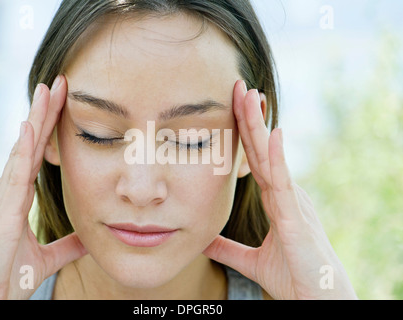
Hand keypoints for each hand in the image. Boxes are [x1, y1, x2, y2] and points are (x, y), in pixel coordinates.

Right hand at [0, 76, 86, 299]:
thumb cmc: (8, 278)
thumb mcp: (47, 257)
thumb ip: (69, 244)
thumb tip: (91, 238)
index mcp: (18, 196)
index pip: (38, 154)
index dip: (49, 129)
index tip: (63, 103)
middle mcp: (9, 190)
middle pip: (30, 143)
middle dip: (44, 112)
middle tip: (58, 83)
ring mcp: (3, 196)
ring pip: (23, 150)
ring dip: (35, 119)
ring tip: (46, 90)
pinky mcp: (2, 210)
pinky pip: (14, 174)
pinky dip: (22, 149)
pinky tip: (30, 127)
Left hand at [204, 80, 356, 299]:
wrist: (316, 299)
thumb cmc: (292, 277)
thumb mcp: (250, 259)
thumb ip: (227, 247)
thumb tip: (202, 240)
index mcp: (277, 200)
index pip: (256, 160)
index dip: (245, 135)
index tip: (234, 108)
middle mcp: (285, 194)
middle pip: (263, 150)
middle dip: (250, 119)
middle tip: (239, 88)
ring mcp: (292, 202)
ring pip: (271, 158)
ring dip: (260, 127)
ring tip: (250, 97)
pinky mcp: (296, 217)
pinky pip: (284, 182)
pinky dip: (277, 157)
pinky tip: (271, 134)